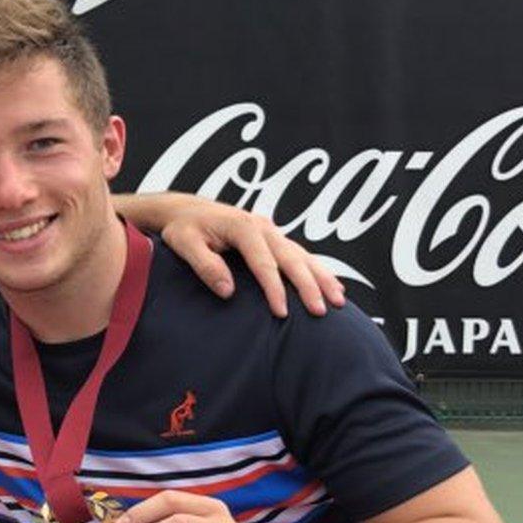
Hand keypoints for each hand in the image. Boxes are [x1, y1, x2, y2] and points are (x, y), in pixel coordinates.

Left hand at [128, 193, 344, 316]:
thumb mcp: (184, 245)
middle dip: (308, 286)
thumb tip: (229, 292)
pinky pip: (301, 255)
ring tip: (339, 301)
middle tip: (321, 311)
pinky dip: (318, 270)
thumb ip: (205, 266)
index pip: (264, 263)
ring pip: (303, 256)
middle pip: (292, 259)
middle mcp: (262, 226)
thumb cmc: (183, 228)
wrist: (184, 209)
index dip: (274, 289)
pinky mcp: (273, 237)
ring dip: (322, 278)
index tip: (283, 313)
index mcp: (242, 227)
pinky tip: (334, 285)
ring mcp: (271, 231)